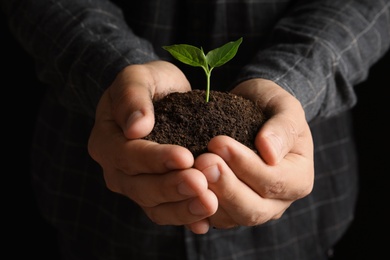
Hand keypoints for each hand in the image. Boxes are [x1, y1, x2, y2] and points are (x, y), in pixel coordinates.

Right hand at [88, 61, 217, 233]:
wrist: (161, 98)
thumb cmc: (150, 84)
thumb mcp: (138, 77)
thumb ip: (132, 96)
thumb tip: (136, 127)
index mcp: (106, 141)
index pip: (128, 155)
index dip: (155, 159)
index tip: (185, 156)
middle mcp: (117, 170)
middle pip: (140, 186)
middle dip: (172, 187)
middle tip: (201, 184)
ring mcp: (135, 186)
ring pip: (154, 206)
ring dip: (182, 208)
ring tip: (210, 204)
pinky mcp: (154, 196)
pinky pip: (167, 212)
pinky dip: (185, 218)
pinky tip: (205, 223)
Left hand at [191, 78, 313, 229]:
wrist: (252, 112)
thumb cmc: (269, 107)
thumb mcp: (283, 106)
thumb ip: (282, 127)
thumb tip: (269, 153)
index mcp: (298, 178)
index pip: (273, 181)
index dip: (245, 166)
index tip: (218, 142)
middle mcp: (278, 201)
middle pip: (252, 209)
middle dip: (225, 186)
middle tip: (202, 161)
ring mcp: (253, 208)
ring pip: (230, 218)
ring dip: (208, 198)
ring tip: (190, 172)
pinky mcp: (230, 210)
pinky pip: (213, 217)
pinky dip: (197, 206)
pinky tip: (182, 188)